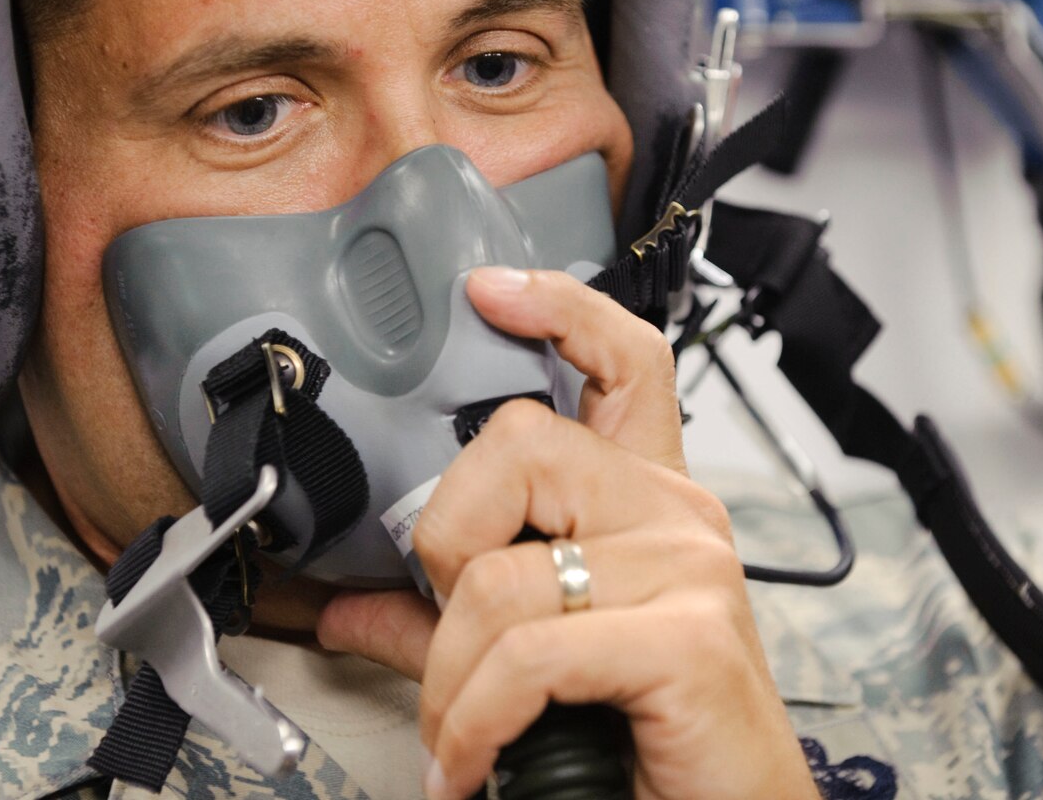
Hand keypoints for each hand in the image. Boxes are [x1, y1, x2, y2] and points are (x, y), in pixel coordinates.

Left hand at [316, 267, 819, 799]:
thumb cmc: (651, 739)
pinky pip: (529, 654)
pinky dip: (474, 720)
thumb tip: (353, 604)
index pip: (624, 360)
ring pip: (502, 574)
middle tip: (454, 633)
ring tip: (458, 733)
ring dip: (450, 678)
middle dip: (447, 546)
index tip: (488, 291)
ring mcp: (689, 570)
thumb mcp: (538, 665)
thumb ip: (448, 624)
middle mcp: (677, 515)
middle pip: (521, 445)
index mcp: (648, 501)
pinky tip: (471, 762)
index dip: (559, 307)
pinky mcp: (689, 640)